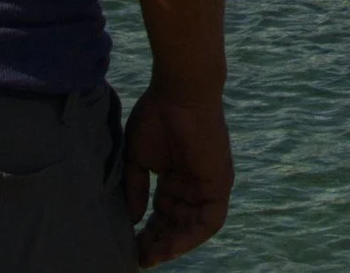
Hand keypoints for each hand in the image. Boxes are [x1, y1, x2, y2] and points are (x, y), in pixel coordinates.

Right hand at [125, 85, 232, 265]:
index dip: (147, 233)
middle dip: (158, 243)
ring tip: (151, 257)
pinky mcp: (220, 183)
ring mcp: (208, 185)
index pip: (163, 216)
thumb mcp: (138, 159)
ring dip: (173, 245)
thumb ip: (136, 189)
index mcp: (175, 178)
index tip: (129, 247)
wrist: (179, 92)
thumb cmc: (157, 116)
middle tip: (138, 258)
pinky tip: (171, 247)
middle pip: (177, 225)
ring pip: (193, 227)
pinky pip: (210, 220)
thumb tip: (132, 220)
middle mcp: (193, 185)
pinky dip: (192, 237)